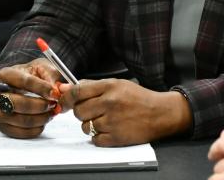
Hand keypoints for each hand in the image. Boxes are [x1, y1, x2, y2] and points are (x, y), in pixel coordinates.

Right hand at [0, 58, 61, 138]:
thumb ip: (50, 75)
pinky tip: (43, 120)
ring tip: (51, 112)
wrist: (15, 84)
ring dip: (40, 118)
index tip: (55, 93)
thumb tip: (57, 90)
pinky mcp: (2, 126)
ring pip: (20, 120)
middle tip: (54, 104)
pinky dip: (35, 129)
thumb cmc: (28, 74)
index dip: (41, 88)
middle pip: (17, 104)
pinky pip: (19, 132)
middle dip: (39, 106)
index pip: (23, 82)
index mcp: (6, 75)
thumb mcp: (40, 67)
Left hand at [58, 78, 191, 146]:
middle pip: (78, 111)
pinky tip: (109, 129)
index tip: (63, 103)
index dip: (66, 98)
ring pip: (85, 126)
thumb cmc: (138, 98)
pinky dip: (99, 136)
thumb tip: (66, 88)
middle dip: (81, 112)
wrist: (160, 113)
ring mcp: (113, 121)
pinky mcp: (116, 137)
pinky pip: (95, 139)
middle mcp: (110, 102)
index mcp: (109, 87)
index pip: (78, 92)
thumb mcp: (117, 84)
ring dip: (91, 125)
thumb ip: (91, 85)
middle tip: (92, 111)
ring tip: (105, 120)